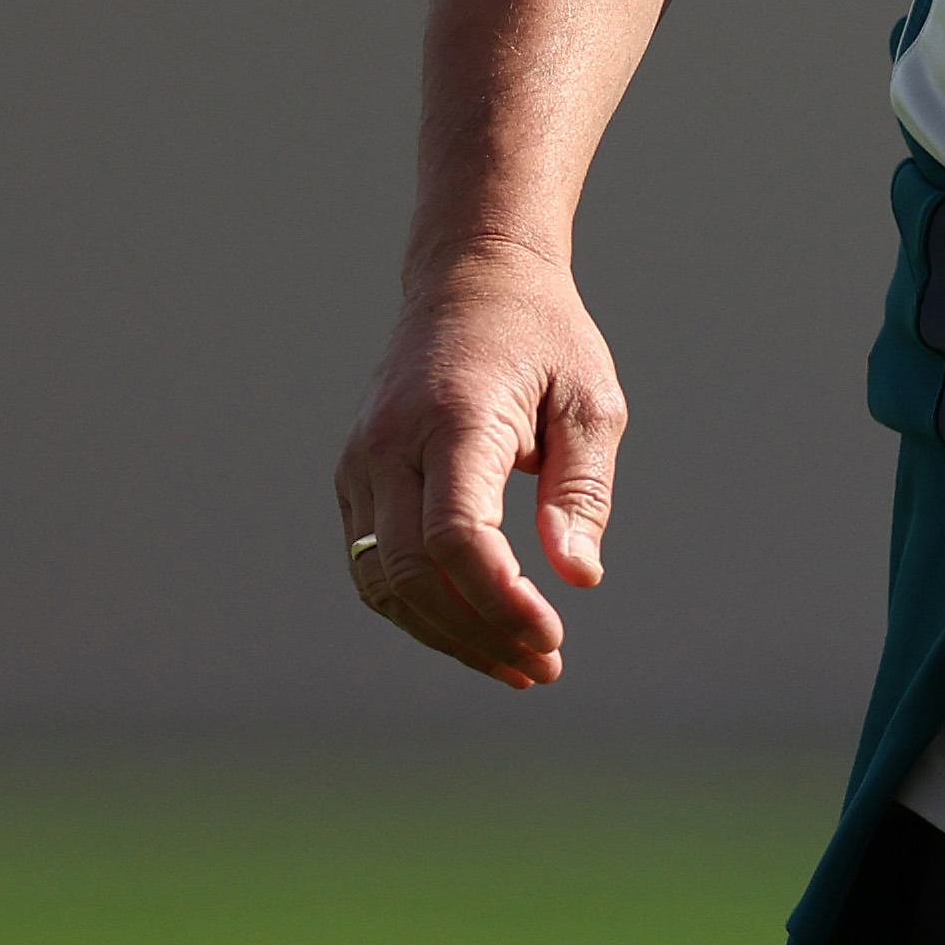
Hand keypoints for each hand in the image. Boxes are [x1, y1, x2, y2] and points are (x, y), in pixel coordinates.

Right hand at [335, 246, 628, 687]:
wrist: (471, 277)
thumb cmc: (544, 337)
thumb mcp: (590, 400)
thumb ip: (582, 490)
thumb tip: (577, 578)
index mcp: (453, 418)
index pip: (457, 537)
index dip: (502, 602)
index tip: (554, 634)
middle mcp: (390, 443)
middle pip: (413, 573)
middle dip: (478, 635)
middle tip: (544, 667)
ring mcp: (360, 461)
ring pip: (382, 580)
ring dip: (445, 634)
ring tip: (515, 663)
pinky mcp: (353, 476)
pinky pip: (373, 562)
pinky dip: (418, 607)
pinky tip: (473, 628)